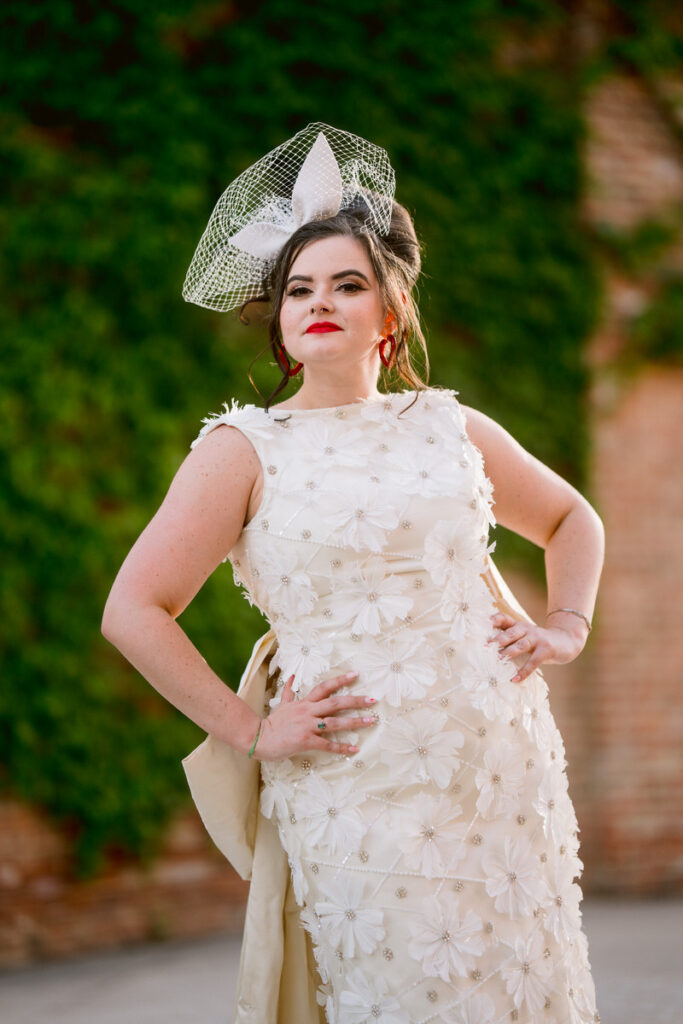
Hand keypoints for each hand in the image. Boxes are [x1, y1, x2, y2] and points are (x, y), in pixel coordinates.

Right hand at [252, 671, 377, 761]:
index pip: (325, 687)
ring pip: (335, 722)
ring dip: (355, 722)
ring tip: (371, 721)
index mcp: (304, 702)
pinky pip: (327, 744)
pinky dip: (341, 747)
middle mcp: (308, 711)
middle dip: (355, 700)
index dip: (340, 680)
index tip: (356, 675)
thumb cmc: (272, 723)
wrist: (258, 737)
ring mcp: (308, 726)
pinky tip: (354, 749)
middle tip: (372, 699)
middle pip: (335, 702)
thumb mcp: (282, 704)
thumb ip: (288, 691)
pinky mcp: (306, 741)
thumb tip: (290, 676)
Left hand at [488, 612, 587, 683]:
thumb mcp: (525, 636)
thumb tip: (488, 652)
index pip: (503, 618)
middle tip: (484, 647)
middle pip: (510, 633)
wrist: (567, 640)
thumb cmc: (539, 641)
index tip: (481, 626)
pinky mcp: (546, 650)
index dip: (493, 620)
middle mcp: (526, 629)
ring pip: (520, 645)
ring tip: (497, 661)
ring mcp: (537, 638)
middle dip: (497, 640)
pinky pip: (533, 661)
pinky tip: (515, 679)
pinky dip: (524, 671)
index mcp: (518, 625)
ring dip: (508, 653)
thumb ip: (510, 640)